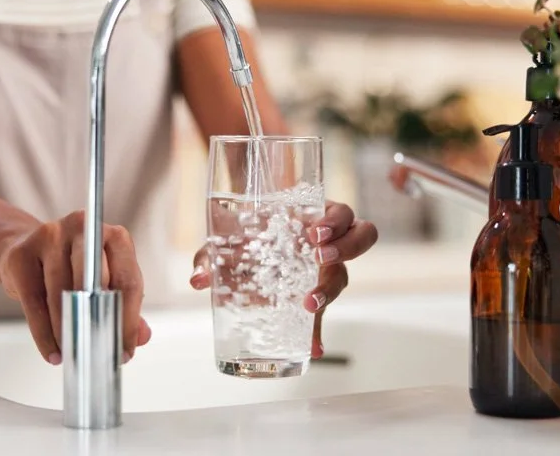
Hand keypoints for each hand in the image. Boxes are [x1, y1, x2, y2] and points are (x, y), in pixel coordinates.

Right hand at [0, 211, 151, 364]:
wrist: (23, 248)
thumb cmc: (70, 267)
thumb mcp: (104, 281)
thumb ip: (125, 306)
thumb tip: (142, 337)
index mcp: (113, 236)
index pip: (128, 280)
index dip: (128, 320)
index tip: (124, 349)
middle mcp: (82, 229)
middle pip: (95, 283)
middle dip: (98, 324)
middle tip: (99, 352)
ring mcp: (50, 236)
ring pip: (62, 294)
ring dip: (68, 330)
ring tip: (73, 354)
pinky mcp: (21, 254)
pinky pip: (34, 301)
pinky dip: (44, 333)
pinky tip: (52, 350)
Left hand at [189, 201, 376, 357]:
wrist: (246, 251)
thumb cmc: (246, 236)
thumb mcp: (227, 241)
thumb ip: (211, 256)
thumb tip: (198, 280)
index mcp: (315, 216)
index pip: (340, 213)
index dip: (335, 222)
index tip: (315, 233)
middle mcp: (329, 241)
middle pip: (361, 237)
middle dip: (345, 247)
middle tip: (319, 258)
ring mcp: (326, 269)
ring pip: (346, 274)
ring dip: (332, 287)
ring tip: (310, 301)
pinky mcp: (316, 295)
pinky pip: (324, 313)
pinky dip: (317, 331)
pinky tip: (311, 346)